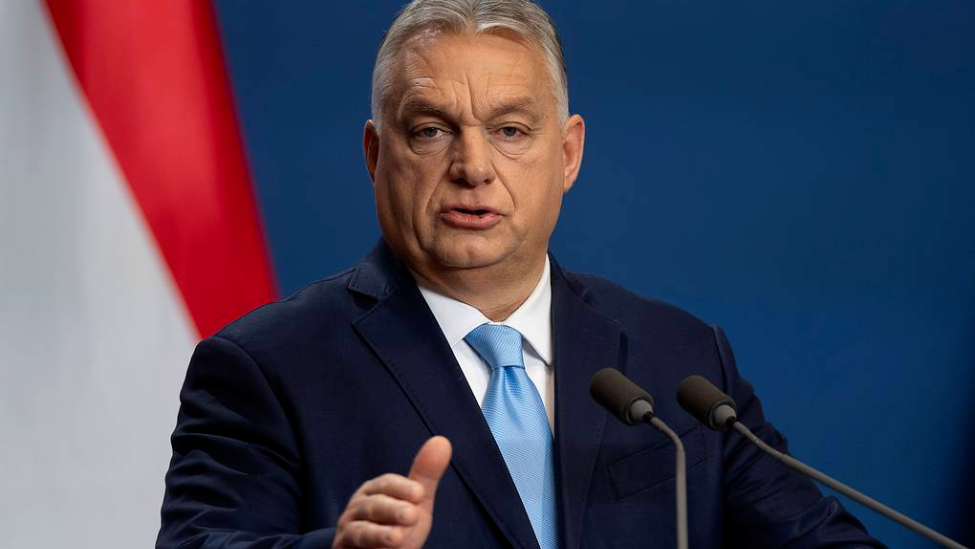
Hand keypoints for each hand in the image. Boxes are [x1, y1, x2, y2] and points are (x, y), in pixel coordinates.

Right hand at [333, 436, 451, 548]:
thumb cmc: (398, 525)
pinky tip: (386, 548)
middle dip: (393, 510)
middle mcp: (359, 506)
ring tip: (398, 538)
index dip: (403, 488)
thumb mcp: (416, 502)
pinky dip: (369, 546)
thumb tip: (442, 441)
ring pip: (361, 529)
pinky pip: (352, 546)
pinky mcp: (343, 548)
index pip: (388, 484)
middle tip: (412, 515)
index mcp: (376, 490)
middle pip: (374, 505)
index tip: (420, 494)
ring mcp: (349, 529)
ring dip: (379, 533)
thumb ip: (426, 475)